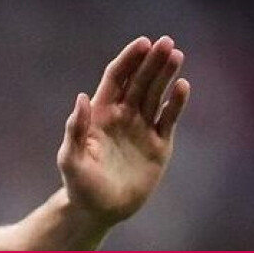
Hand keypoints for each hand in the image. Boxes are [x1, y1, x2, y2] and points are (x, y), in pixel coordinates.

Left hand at [57, 36, 189, 227]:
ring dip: (166, 75)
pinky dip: (176, 103)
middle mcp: (123, 115)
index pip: (116, 77)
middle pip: (139, 81)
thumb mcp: (70, 158)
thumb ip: (75, 129)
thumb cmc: (79, 183)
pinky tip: (183, 87)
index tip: (143, 43)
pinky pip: (168, 119)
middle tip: (167, 42)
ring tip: (177, 55)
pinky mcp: (159, 145)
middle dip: (152, 61)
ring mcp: (142, 128)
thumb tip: (81, 98)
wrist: (99, 209)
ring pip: (156, 94)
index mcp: (100, 112)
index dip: (129, 59)